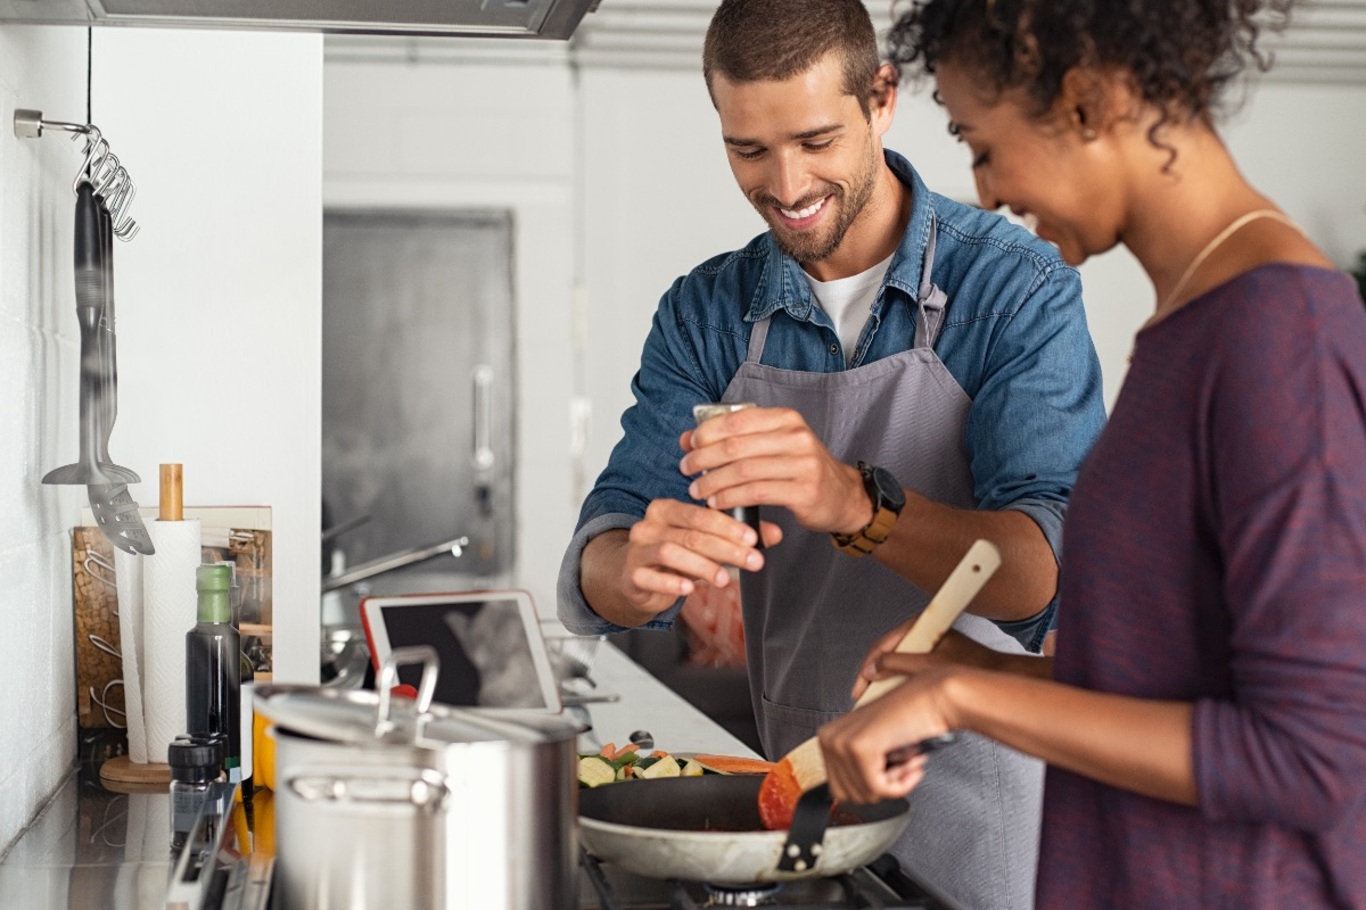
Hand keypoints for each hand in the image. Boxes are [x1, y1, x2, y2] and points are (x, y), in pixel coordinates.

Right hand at [613, 497, 781, 619]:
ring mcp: (637, 549)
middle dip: (726, 548)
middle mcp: (649, 524)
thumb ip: (737, 537)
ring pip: (671, 552)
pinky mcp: (631, 575)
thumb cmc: (675, 556)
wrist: (635, 578)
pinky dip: (670, 583)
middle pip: (691, 533)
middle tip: (753, 561)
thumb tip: (776, 534)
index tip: (753, 539)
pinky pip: (648, 577)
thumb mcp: (706, 543)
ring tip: (725, 579)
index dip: (729, 526)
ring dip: (702, 566)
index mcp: (667, 508)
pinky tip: (689, 589)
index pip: (701, 513)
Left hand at [679, 406, 870, 535]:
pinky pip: (756, 493)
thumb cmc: (799, 469)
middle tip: (686, 470)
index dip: (707, 432)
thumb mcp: (772, 446)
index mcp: (786, 419)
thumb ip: (734, 440)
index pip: (737, 420)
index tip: (689, 447)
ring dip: (713, 482)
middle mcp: (796, 437)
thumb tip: (688, 437)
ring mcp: (802, 464)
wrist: (842, 496)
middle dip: (704, 458)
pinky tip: (717, 502)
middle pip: (736, 445)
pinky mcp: (803, 491)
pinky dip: (731, 498)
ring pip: (743, 470)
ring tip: (697, 490)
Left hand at [819, 668, 955, 804]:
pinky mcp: (861, 748)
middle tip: (902, 767)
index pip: (838, 788)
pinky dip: (901, 785)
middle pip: (849, 796)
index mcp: (828, 736)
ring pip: (865, 794)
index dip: (870, 787)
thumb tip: (855, 797)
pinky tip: (912, 765)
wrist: (933, 698)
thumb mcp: (873, 744)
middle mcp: (829, 737)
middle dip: (882, 787)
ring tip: (908, 761)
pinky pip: (879, 789)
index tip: (889, 771)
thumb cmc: (910, 719)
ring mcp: (842, 742)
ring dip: (895, 784)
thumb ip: (856, 767)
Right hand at [851, 627, 1003, 699]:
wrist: (1000, 675)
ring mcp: (927, 644)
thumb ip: (897, 665)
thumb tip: (874, 669)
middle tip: (864, 694)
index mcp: (920, 625)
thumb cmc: (974, 666)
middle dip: (873, 674)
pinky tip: (896, 695)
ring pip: (896, 662)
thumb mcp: (929, 666)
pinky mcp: (932, 657)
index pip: (882, 644)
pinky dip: (898, 682)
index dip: (868, 666)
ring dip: (885, 680)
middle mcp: (922, 632)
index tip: (861, 685)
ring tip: (877, 697)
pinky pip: (907, 668)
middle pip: (887, 653)